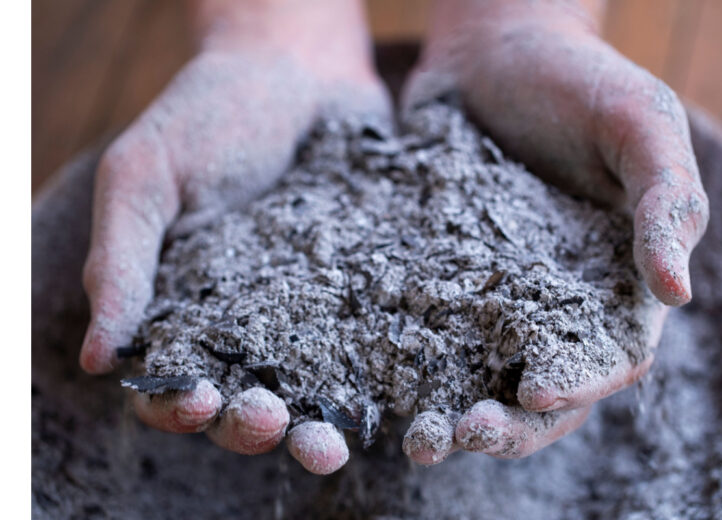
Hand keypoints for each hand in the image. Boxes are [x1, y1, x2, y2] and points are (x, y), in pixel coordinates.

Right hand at [79, 0, 389, 474]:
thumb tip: (95, 358)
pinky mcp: (363, 296)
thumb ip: (122, 261)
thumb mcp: (147, 177)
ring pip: (309, 393)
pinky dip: (376, 381)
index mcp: (182, 306)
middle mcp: (247, 323)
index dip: (175, 404)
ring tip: (332, 445)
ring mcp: (310, 313)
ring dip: (313, 428)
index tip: (196, 399)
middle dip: (254, 427)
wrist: (300, 72)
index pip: (169, 381)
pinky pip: (368, 348)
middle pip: (243, 403)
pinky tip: (391, 395)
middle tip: (274, 422)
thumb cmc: (210, 115)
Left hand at [401, 0, 707, 463]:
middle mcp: (555, 303)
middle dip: (509, 423)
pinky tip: (376, 382)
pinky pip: (426, 331)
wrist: (493, 48)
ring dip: (455, 412)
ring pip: (481, 376)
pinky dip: (407, 364)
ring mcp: (494, 295)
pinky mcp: (442, 277)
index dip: (578, 383)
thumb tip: (677, 293)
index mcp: (617, 282)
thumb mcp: (640, 123)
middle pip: (542, 389)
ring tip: (420, 437)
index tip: (532, 390)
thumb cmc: (579, 79)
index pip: (608, 357)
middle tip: (462, 433)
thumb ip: (666, 200)